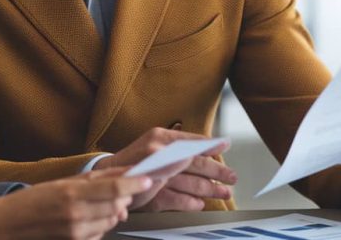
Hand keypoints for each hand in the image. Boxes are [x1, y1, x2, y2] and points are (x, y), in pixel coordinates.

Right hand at [0, 168, 150, 239]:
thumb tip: (124, 173)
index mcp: (72, 192)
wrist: (8, 225)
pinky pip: (101, 233)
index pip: (114, 188)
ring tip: (102, 202)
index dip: (135, 184)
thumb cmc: (33, 200)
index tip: (148, 179)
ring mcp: (76, 232)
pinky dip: (103, 224)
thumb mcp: (63, 182)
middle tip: (121, 189)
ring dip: (114, 210)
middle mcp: (76, 214)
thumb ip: (95, 179)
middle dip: (124, 196)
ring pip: (112, 220)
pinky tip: (92, 217)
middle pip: (117, 204)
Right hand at [94, 127, 236, 211]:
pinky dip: (191, 202)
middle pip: (196, 162)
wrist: (107, 173)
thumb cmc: (136, 159)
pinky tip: (201, 204)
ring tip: (223, 193)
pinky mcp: (152, 193)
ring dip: (210, 189)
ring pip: (191, 182)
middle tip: (232, 176)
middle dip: (218, 170)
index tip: (226, 145)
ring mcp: (156, 173)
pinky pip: (178, 199)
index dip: (211, 145)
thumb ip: (176, 144)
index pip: (192, 141)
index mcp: (161, 137)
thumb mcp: (154, 143)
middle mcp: (159, 152)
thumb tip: (202, 146)